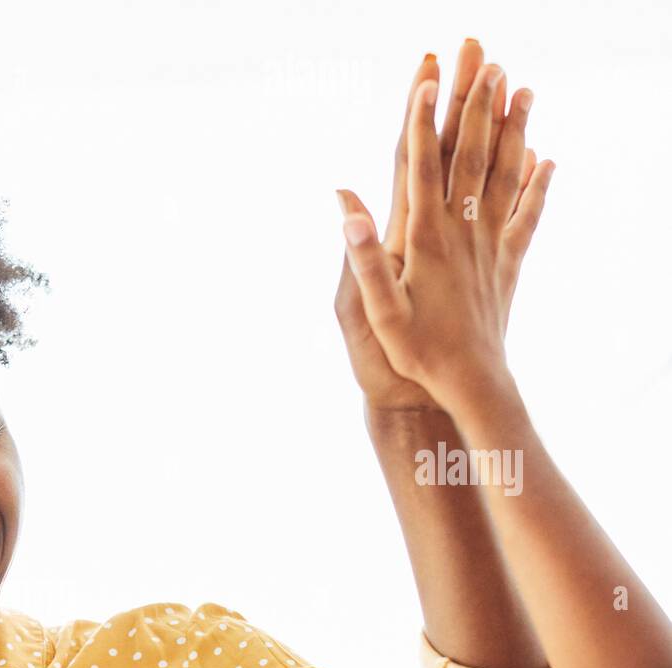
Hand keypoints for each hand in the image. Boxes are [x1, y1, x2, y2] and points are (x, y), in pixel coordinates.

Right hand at [338, 56, 553, 411]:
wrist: (468, 383)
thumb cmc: (414, 353)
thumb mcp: (374, 311)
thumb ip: (365, 257)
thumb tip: (349, 208)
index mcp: (424, 240)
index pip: (423, 167)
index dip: (424, 120)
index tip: (429, 76)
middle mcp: (461, 233)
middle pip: (469, 155)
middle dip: (475, 103)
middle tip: (482, 56)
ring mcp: (488, 245)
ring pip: (504, 174)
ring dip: (513, 128)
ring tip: (521, 87)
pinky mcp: (507, 264)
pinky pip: (527, 217)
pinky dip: (538, 186)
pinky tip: (546, 161)